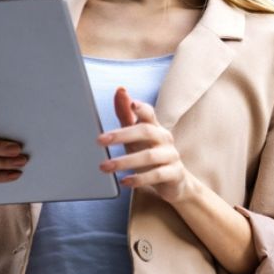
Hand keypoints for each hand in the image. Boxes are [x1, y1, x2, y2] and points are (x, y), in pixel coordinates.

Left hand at [96, 87, 195, 204]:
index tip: (131, 104)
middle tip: (99, 140)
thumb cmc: (150, 155)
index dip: (141, 108)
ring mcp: (171, 156)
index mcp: (155, 127)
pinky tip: (124, 181)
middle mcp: (165, 139)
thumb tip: (120, 91)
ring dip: (125, 161)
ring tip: (105, 166)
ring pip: (149, 156)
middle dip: (122, 135)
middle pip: (146, 131)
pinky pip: (157, 175)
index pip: (149, 113)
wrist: (174, 182)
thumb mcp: (136, 137)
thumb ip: (126, 115)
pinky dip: (139, 179)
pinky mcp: (174, 174)